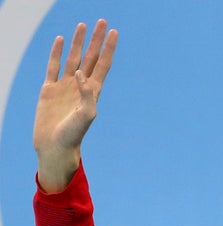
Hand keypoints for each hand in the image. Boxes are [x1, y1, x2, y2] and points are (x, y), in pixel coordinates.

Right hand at [33, 19, 117, 192]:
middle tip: (102, 22)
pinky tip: (61, 40)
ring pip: (73, 58)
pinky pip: (53, 66)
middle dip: (96, 40)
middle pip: (91, 57)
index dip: (108, 48)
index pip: (103, 64)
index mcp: (93, 91)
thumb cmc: (74, 135)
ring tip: (82, 25)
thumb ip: (87, 95)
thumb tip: (80, 73)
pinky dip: (57, 52)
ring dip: (78, 42)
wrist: (55, 146)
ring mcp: (65, 86)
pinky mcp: (49, 89)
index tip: (114, 32)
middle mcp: (81, 86)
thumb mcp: (86, 116)